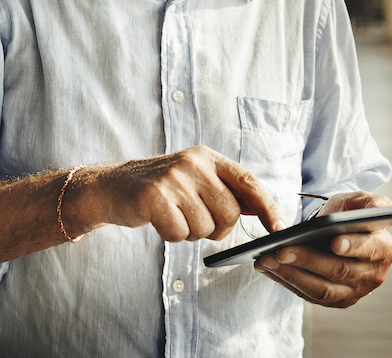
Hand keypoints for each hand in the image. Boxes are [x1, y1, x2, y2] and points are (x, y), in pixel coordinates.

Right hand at [101, 145, 285, 241]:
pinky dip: (171, 236)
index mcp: (206, 156)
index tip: (279, 227)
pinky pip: (179, 233)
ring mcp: (172, 178)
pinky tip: (159, 220)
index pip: (248, 182)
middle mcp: (192, 163)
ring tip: (173, 216)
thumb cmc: (159, 188)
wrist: (112, 186)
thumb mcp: (194, 179)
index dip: (267, 207)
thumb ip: (226, 190)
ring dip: (190, 232)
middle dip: (217, 228)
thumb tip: (265, 211)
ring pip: (205, 227)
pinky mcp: (153, 196)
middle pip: (230, 213)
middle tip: (195, 221)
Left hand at [254, 191, 391, 306]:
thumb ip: (370, 201)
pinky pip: (309, 295)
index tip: (334, 242)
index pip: (370, 250)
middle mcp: (372, 275)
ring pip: (322, 290)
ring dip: (291, 275)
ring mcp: (353, 292)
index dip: (354, 247)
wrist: (339, 235)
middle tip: (281, 250)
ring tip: (267, 259)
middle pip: (339, 271)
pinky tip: (267, 267)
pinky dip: (286, 282)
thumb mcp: (359, 201)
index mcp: (383, 249)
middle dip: (308, 261)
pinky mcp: (335, 301)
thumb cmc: (348, 216)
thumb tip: (376, 207)